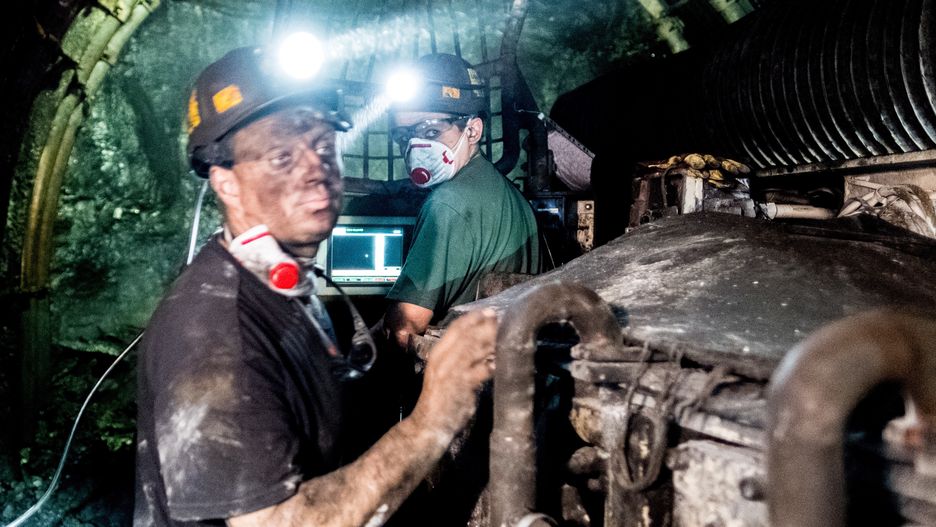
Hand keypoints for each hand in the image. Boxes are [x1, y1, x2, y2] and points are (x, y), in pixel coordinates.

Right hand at [411, 308, 497, 435]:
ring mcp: (452, 372)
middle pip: (467, 335)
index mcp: (438, 353)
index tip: (487, 311)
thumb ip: (459, 358)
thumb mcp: (444, 372)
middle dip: (486, 325)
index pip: (456, 328)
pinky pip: (482, 370)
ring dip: (491, 340)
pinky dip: (493, 364)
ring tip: (506, 334)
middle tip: (501, 318)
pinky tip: (501, 361)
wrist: (428, 424)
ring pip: (475, 349)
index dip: (473, 318)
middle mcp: (443, 359)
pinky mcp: (462, 386)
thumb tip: (481, 345)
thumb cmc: (440, 398)